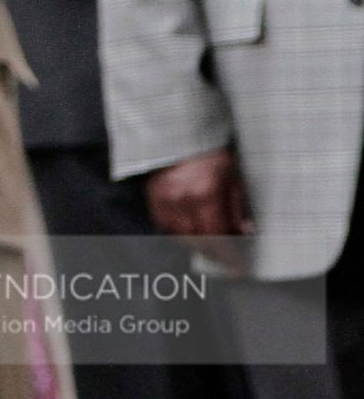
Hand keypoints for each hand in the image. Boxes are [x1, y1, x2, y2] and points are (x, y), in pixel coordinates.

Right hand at [147, 148, 254, 262]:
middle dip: (214, 255)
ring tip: (210, 249)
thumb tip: (245, 231)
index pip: (217, 236)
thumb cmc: (208, 150)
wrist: (177, 130)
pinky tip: (189, 234)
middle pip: (197, 241)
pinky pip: (163, 225)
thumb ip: (236, 205)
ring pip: (178, 236)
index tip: (238, 267)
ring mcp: (163, 199)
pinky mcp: (152, 196)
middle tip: (227, 261)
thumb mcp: (231, 175)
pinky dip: (177, 234)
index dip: (228, 256)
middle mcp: (181, 200)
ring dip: (195, 246)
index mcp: (204, 194)